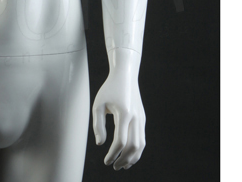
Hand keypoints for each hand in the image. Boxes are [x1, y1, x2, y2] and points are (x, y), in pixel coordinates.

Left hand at [92, 53, 145, 169]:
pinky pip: (142, 138)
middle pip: (133, 146)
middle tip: (114, 166)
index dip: (113, 154)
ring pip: (141, 144)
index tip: (106, 161)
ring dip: (132, 158)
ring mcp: (141, 118)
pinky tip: (128, 155)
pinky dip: (137, 150)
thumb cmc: (109, 89)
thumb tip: (100, 144)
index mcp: (123, 113)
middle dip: (124, 159)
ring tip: (122, 165)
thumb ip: (98, 124)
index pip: (120, 141)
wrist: (125, 75)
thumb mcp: (98, 104)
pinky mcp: (143, 118)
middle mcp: (135, 117)